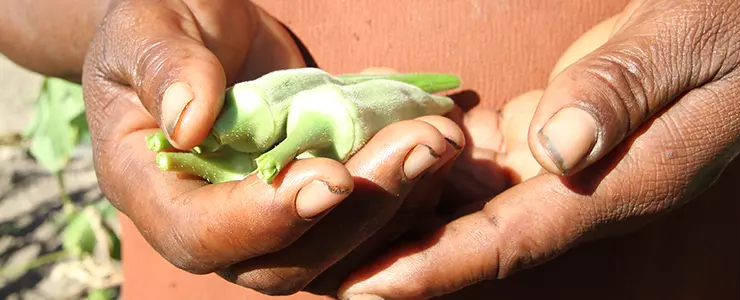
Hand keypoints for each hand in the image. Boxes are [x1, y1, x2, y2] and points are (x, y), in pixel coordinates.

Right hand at [81, 1, 463, 295]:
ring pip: (336, 248)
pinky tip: (437, 137)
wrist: (204, 32)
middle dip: (356, 213)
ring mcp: (270, 217)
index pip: (202, 235)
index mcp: (155, 190)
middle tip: (416, 149)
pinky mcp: (314, 201)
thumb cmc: (162, 23)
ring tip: (438, 139)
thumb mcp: (150, 28)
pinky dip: (407, 185)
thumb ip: (165, 68)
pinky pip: (364, 217)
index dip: (266, 218)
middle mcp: (214, 221)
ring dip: (395, 200)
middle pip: (283, 261)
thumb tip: (190, 121)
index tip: (330, 178)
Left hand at [338, 0, 739, 297]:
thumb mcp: (691, 39)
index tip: (369, 289)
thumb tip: (557, 147)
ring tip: (332, 217)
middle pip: (481, 236)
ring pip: (476, 202)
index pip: (515, 238)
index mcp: (625, 180)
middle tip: (318, 271)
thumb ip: (623, 90)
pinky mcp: (560, 134)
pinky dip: (436, 161)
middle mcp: (589, 186)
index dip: (440, 266)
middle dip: (403, 256)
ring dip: (408, 211)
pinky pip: (487, 160)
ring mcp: (572, 164)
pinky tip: (389, 151)